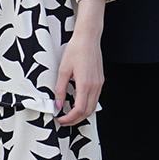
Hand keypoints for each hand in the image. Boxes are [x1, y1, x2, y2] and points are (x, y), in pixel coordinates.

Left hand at [55, 0, 104, 125]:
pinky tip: (77, 103)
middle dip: (75, 119)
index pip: (79, 110)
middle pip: (88, 112)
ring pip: (93, 106)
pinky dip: (86, 105)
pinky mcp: (100, 81)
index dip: (70, 118)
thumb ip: (60, 89)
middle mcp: (95, 86)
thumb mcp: (63, 70)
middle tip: (63, 120)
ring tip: (69, 113)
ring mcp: (99, 84)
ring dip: (81, 113)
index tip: (61, 119)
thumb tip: (58, 104)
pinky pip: (95, 98)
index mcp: (85, 84)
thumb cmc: (76, 50)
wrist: (88, 38)